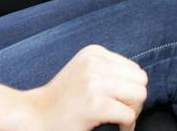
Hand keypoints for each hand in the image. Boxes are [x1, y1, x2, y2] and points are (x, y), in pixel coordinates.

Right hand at [19, 44, 147, 130]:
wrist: (35, 116)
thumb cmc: (62, 99)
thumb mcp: (84, 71)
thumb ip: (109, 70)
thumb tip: (140, 80)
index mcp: (94, 52)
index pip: (134, 69)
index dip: (130, 89)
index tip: (116, 101)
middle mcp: (94, 63)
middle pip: (141, 81)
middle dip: (134, 100)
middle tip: (119, 111)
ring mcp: (94, 83)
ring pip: (139, 96)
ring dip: (132, 112)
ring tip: (116, 118)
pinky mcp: (95, 104)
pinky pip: (129, 115)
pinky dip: (126, 126)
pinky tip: (113, 127)